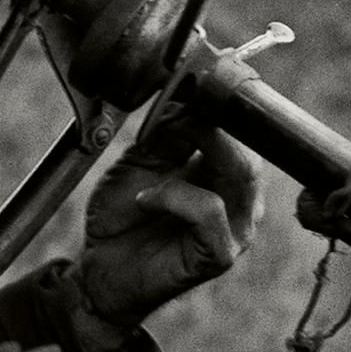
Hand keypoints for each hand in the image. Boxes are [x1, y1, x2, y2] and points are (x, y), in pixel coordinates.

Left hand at [76, 113, 261, 339]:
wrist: (102, 263)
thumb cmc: (124, 214)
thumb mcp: (142, 158)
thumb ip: (168, 131)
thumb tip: (188, 97)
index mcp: (224, 174)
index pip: (241, 134)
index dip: (218, 108)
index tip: (187, 88)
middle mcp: (240, 200)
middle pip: (248, 149)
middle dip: (209, 127)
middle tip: (170, 124)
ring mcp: (236, 229)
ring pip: (242, 174)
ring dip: (192, 159)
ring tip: (153, 171)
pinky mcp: (220, 254)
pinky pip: (211, 211)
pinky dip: (174, 196)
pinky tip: (147, 201)